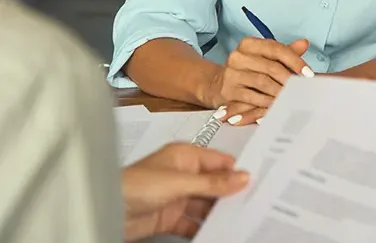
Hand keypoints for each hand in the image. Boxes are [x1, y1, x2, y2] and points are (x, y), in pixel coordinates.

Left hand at [122, 143, 248, 240]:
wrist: (106, 210)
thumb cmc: (135, 185)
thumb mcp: (179, 182)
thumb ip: (212, 183)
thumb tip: (241, 177)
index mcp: (186, 156)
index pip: (219, 162)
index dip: (237, 171)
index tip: (257, 180)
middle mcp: (183, 175)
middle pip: (214, 185)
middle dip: (230, 194)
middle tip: (252, 203)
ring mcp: (177, 197)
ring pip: (205, 205)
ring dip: (218, 213)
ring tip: (238, 219)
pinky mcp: (169, 217)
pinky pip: (192, 223)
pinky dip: (203, 228)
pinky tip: (215, 232)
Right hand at [206, 37, 311, 124]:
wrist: (216, 85)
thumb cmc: (247, 71)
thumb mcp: (265, 58)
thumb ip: (285, 52)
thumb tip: (304, 43)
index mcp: (249, 44)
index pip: (276, 49)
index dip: (295, 61)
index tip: (308, 73)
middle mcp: (238, 56)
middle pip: (271, 67)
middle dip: (289, 80)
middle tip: (302, 90)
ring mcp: (231, 73)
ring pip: (263, 83)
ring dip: (280, 93)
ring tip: (293, 98)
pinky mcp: (227, 91)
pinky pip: (252, 98)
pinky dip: (267, 103)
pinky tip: (276, 106)